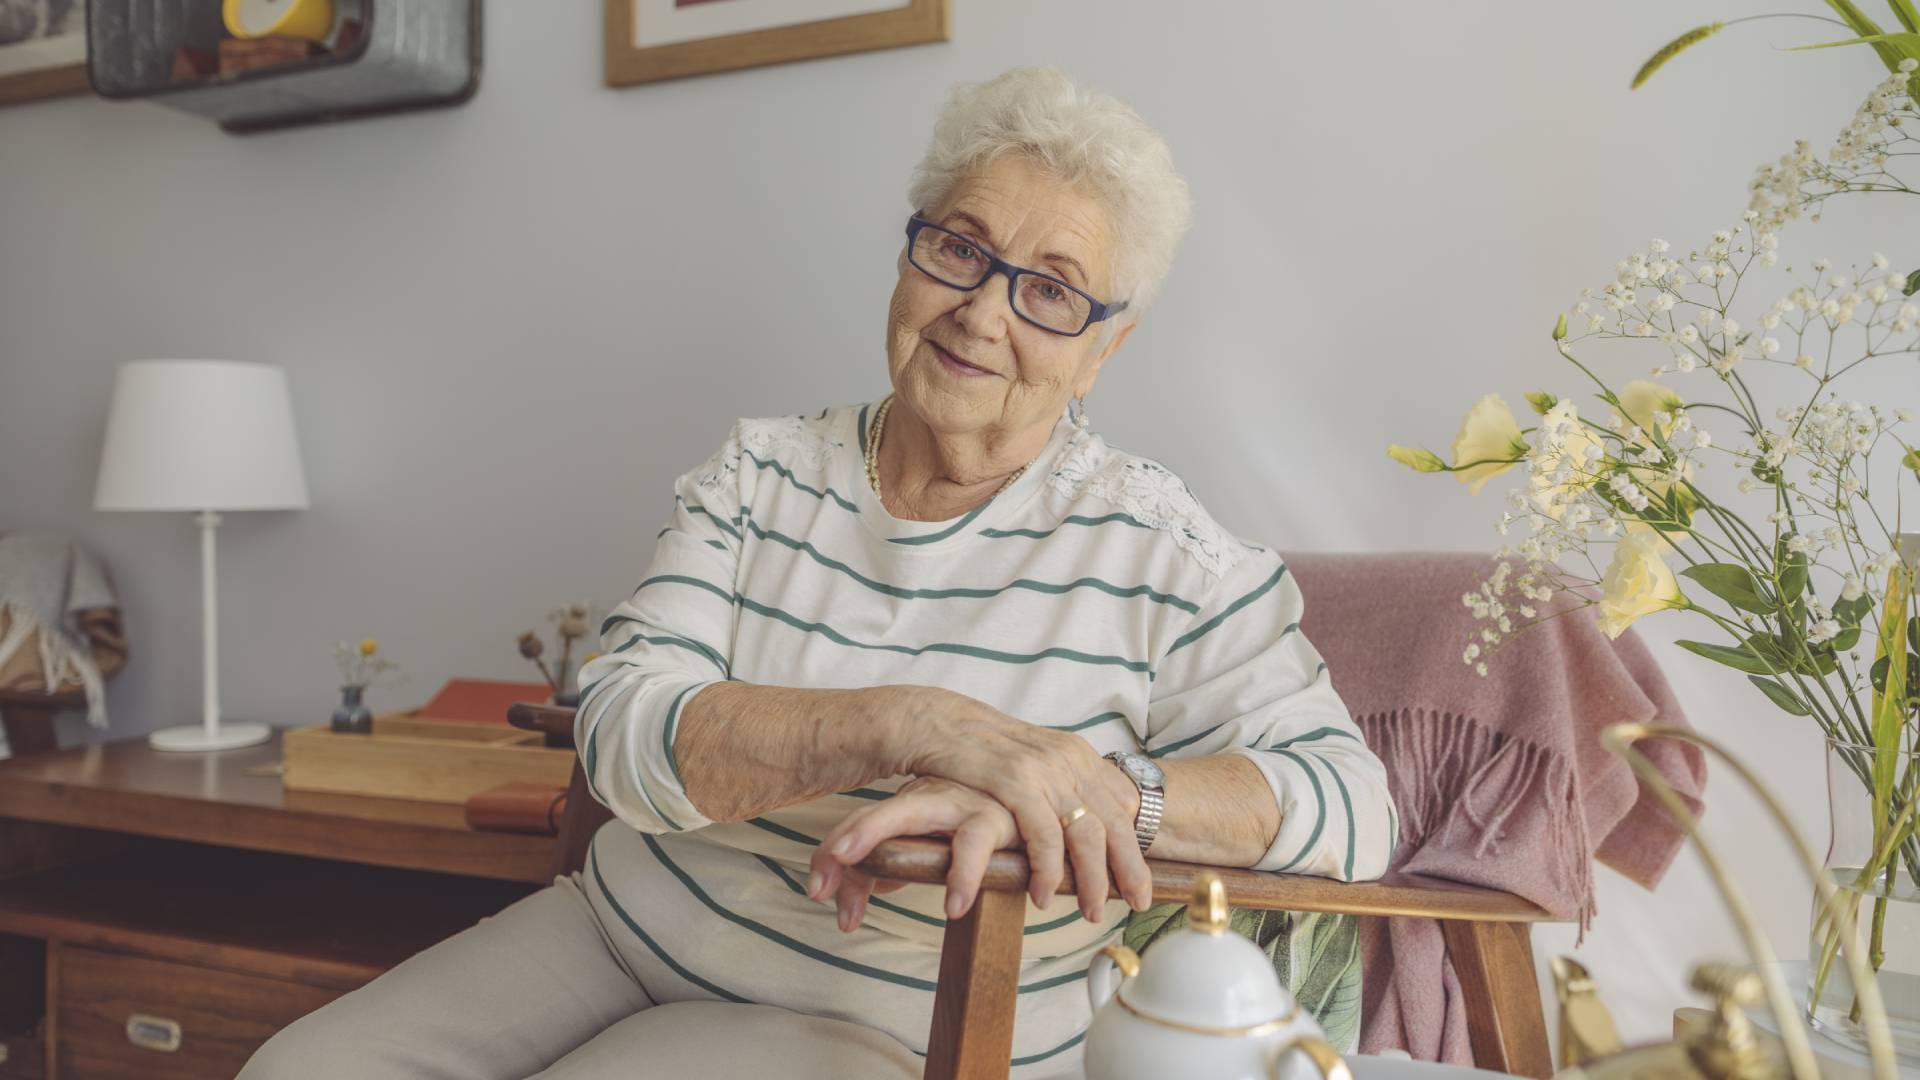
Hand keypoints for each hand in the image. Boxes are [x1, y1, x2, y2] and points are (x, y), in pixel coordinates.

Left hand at [807, 777, 1020, 929]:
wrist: (1014, 800)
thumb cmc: (954, 828)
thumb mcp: (910, 852)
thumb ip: (873, 878)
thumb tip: (845, 914)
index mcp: (906, 803)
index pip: (861, 822)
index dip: (834, 852)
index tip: (817, 889)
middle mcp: (937, 800)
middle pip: (898, 812)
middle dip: (868, 832)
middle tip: (841, 857)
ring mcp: (976, 810)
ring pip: (968, 838)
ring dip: (962, 873)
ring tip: (954, 909)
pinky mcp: (1011, 824)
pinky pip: (1024, 846)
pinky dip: (1023, 873)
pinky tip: (1018, 902)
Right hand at [870, 686, 1151, 916]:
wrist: (936, 720)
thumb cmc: (982, 750)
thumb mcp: (1034, 762)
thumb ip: (1062, 785)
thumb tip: (1088, 821)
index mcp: (1078, 755)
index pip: (1122, 805)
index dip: (1134, 848)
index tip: (1141, 884)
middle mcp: (1068, 759)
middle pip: (1114, 821)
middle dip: (1128, 868)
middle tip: (1137, 905)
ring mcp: (1043, 769)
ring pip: (1085, 832)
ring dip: (1091, 879)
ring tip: (1091, 913)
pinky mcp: (1014, 780)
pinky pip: (1043, 834)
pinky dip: (1048, 869)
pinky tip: (1045, 895)